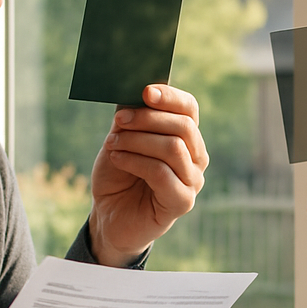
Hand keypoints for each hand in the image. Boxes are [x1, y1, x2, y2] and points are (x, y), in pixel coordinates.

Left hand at [88, 84, 207, 265]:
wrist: (110, 216)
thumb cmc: (119, 175)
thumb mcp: (122, 139)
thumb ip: (132, 117)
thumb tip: (134, 92)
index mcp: (186, 138)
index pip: (189, 109)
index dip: (169, 96)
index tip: (144, 91)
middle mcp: (196, 158)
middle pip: (183, 126)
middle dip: (147, 118)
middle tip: (118, 121)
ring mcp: (193, 181)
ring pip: (173, 147)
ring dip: (137, 141)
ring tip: (113, 143)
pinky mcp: (183, 202)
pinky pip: (161, 172)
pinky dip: (135, 161)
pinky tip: (116, 159)